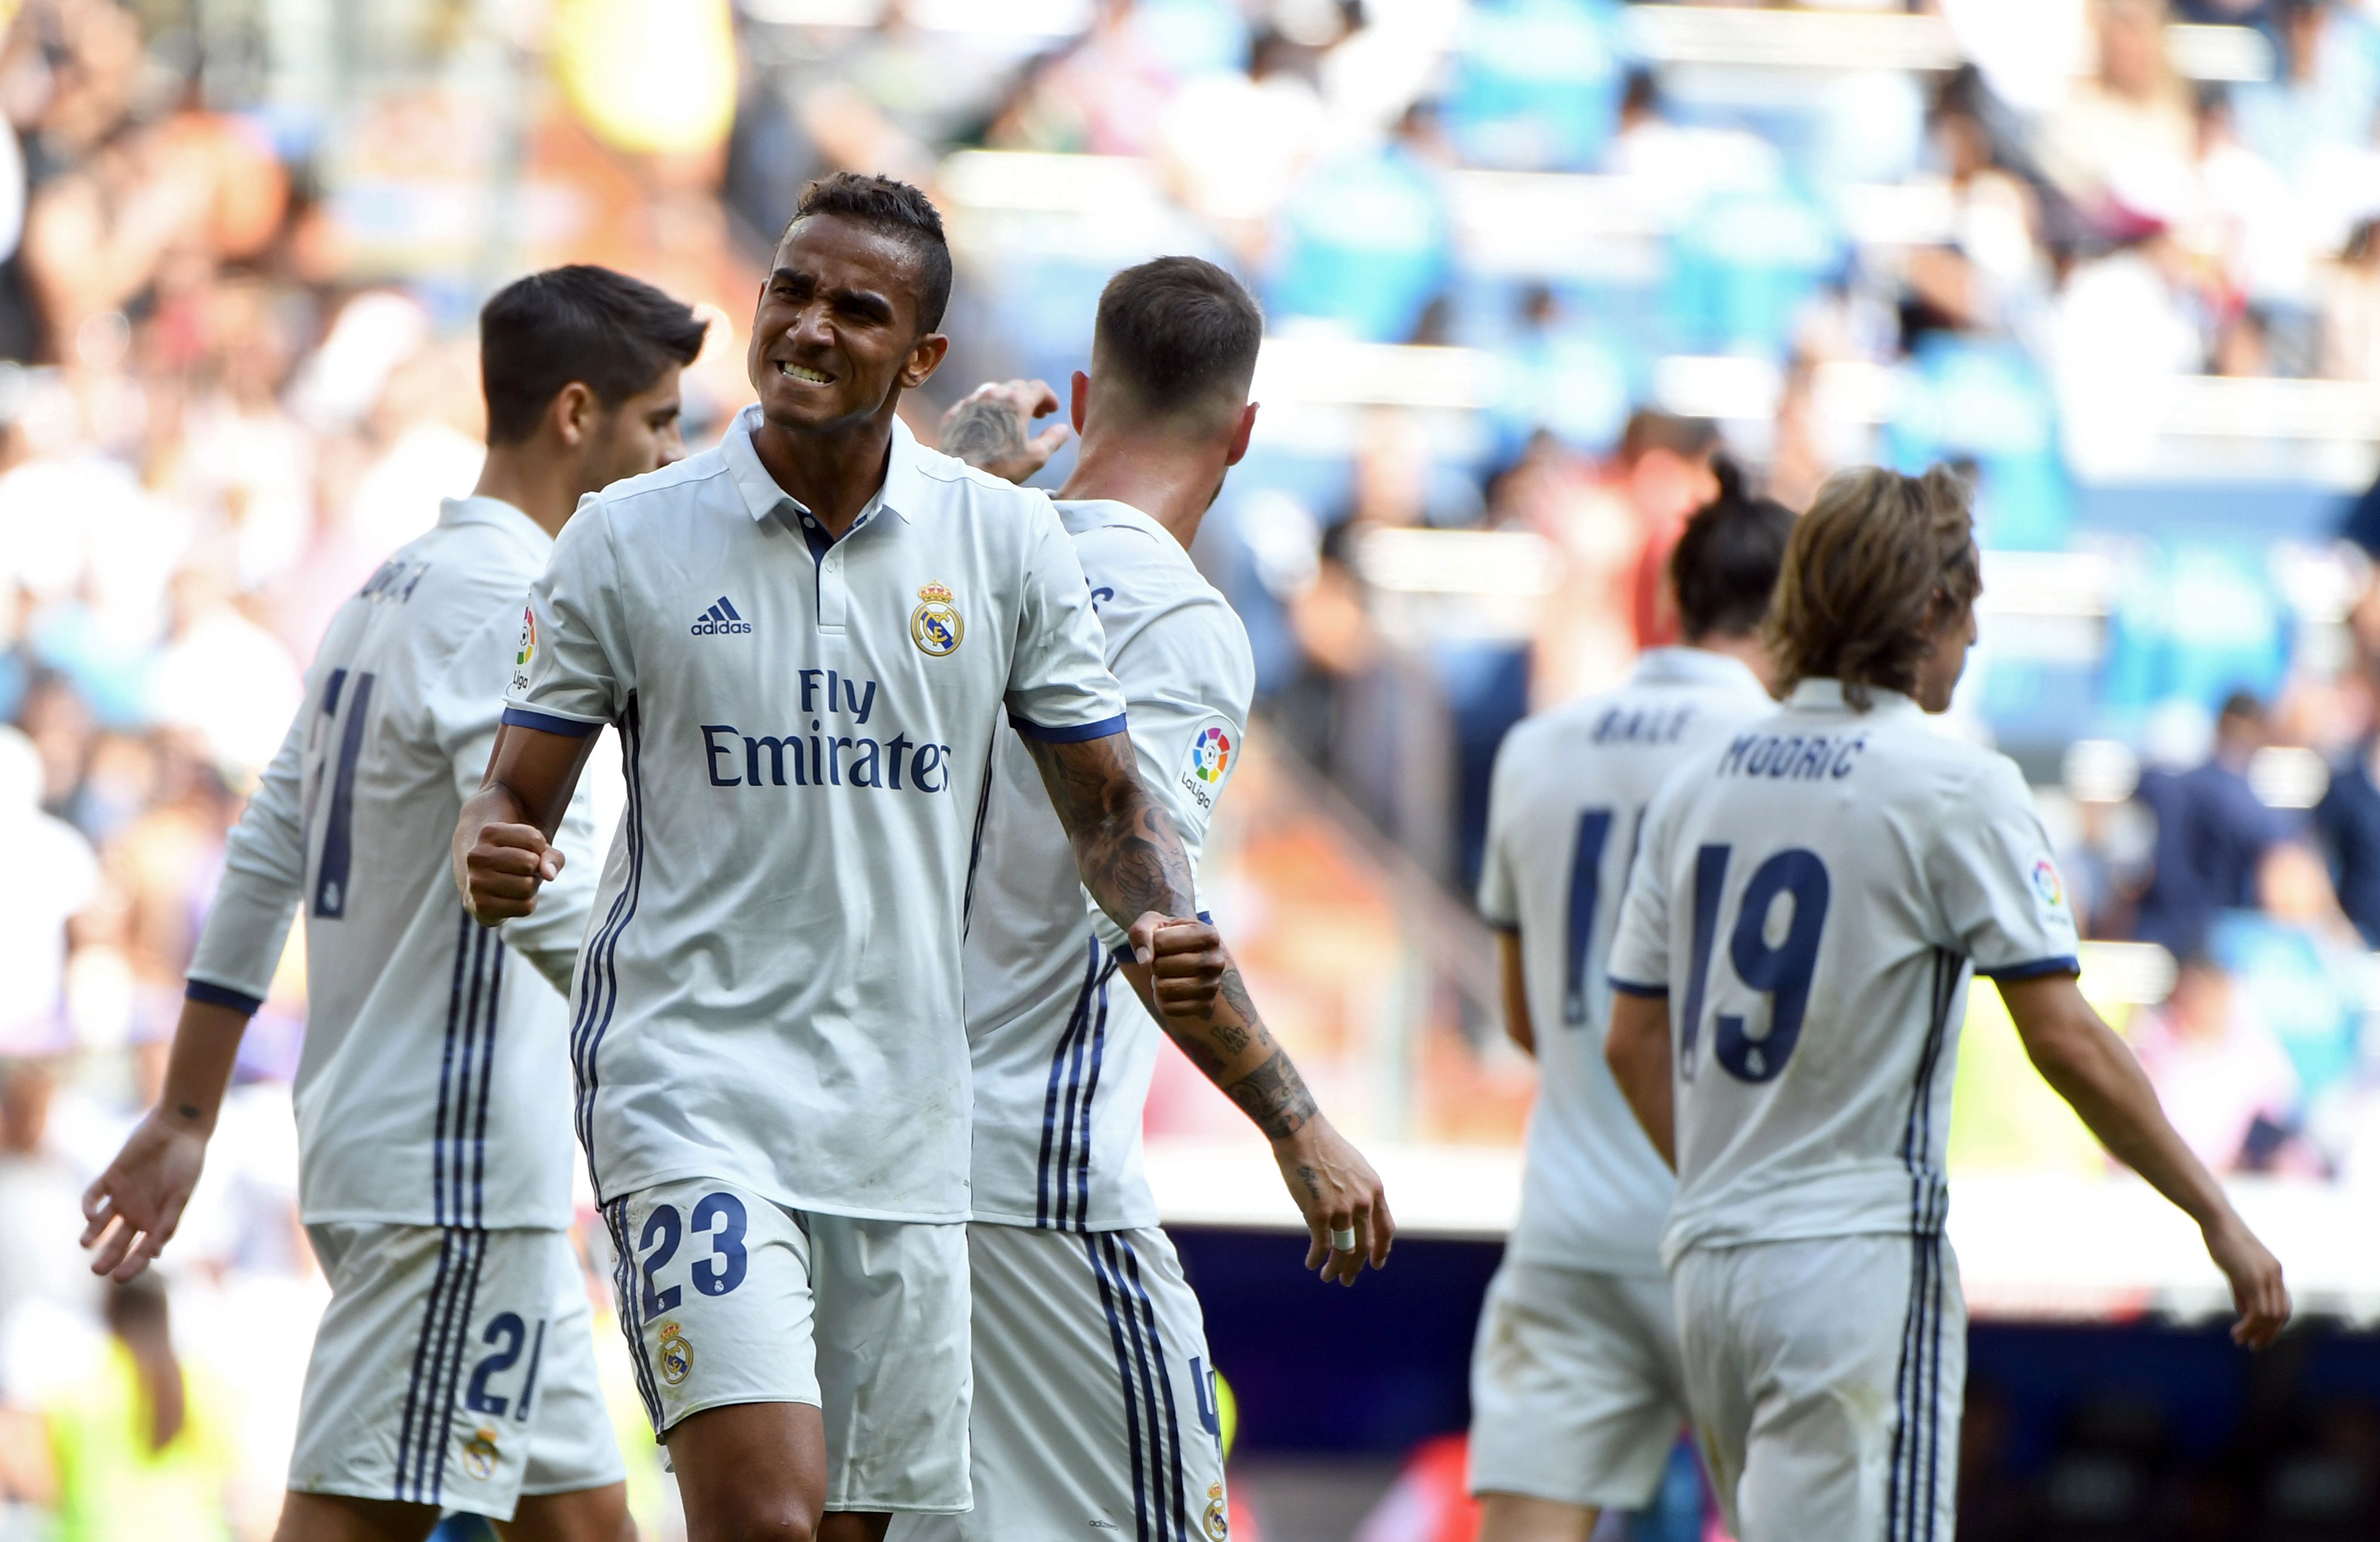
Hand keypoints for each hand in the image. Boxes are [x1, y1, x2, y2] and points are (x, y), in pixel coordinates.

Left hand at [81, 1111, 208, 1281]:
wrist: (178, 1127)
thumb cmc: (187, 1162)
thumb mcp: (181, 1194)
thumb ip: (169, 1221)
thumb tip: (156, 1253)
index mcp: (158, 1219)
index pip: (142, 1250)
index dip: (132, 1265)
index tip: (119, 1278)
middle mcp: (139, 1211)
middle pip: (118, 1241)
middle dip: (108, 1257)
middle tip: (97, 1270)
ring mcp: (123, 1195)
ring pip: (101, 1223)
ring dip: (92, 1234)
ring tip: (86, 1243)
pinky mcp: (110, 1178)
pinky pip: (94, 1196)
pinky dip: (89, 1206)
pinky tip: (88, 1215)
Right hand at [462, 821, 562, 924]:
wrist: (486, 886)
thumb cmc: (516, 861)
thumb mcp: (536, 850)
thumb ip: (550, 855)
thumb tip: (549, 874)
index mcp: (489, 832)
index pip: (535, 839)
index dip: (540, 849)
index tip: (527, 851)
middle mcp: (478, 855)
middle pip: (530, 863)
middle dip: (535, 869)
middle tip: (522, 871)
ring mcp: (476, 882)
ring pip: (528, 886)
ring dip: (532, 887)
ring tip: (517, 883)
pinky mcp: (482, 907)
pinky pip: (525, 907)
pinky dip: (527, 903)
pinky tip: (513, 898)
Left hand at [939, 379, 1070, 483]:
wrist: (959, 476)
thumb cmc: (1001, 467)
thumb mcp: (1036, 457)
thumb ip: (1053, 439)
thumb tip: (1063, 429)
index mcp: (1016, 402)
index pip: (1038, 387)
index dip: (1049, 397)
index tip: (1053, 410)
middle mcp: (993, 394)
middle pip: (1017, 386)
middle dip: (1030, 398)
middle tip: (1036, 415)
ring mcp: (971, 401)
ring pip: (994, 390)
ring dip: (1007, 400)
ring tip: (1011, 417)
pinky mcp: (955, 412)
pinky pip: (974, 402)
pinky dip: (986, 408)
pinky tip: (987, 422)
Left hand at [1126, 913, 1224, 1017]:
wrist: (1184, 956)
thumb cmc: (1167, 936)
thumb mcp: (1152, 923)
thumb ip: (1141, 932)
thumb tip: (1144, 961)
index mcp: (1208, 935)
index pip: (1160, 942)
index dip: (1152, 941)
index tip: (1163, 940)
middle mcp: (1216, 961)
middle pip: (1160, 966)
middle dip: (1155, 963)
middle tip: (1165, 959)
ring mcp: (1213, 986)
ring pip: (1163, 988)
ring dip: (1157, 981)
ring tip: (1169, 973)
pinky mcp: (1205, 1006)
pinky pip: (1167, 1007)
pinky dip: (1161, 999)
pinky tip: (1173, 988)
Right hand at [1274, 1118, 1393, 1285]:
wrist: (1302, 1134)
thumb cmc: (1323, 1147)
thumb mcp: (1354, 1168)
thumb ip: (1360, 1191)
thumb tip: (1355, 1213)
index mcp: (1374, 1190)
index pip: (1385, 1229)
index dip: (1382, 1250)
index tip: (1377, 1264)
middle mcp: (1363, 1202)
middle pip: (1365, 1246)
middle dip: (1356, 1267)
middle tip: (1347, 1279)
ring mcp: (1342, 1209)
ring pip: (1344, 1251)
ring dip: (1335, 1268)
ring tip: (1327, 1276)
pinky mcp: (1320, 1213)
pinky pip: (1321, 1246)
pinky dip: (1316, 1259)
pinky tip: (1311, 1263)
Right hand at [2203, 1211, 2290, 1348]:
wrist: (2217, 1220)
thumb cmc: (2221, 1240)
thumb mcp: (2235, 1269)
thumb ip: (2244, 1292)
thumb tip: (2247, 1316)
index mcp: (2273, 1271)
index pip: (2282, 1306)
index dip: (2274, 1325)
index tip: (2259, 1336)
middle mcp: (2275, 1275)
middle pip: (2281, 1315)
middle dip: (2269, 1334)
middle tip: (2254, 1346)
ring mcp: (2266, 1276)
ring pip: (2271, 1317)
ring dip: (2257, 1333)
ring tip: (2241, 1341)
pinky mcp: (2252, 1278)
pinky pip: (2258, 1311)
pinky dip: (2249, 1326)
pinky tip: (2236, 1332)